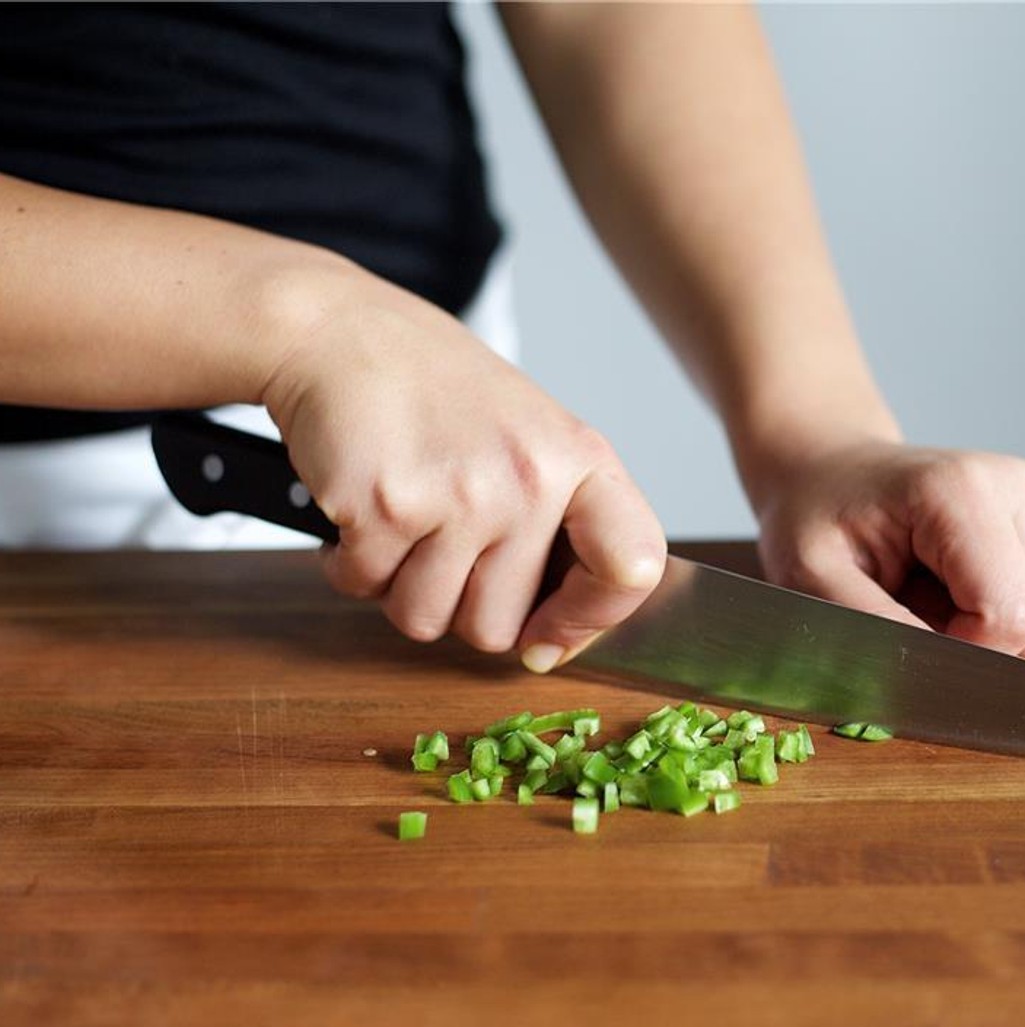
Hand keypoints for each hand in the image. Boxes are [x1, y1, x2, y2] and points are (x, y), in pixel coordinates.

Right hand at [260, 267, 665, 670]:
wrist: (339, 332)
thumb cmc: (434, 390)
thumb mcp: (530, 438)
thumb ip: (556, 528)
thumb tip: (553, 642)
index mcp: (579, 461)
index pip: (632, 567)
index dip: (591, 619)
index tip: (549, 634)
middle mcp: (530, 480)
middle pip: (497, 627)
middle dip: (455, 604)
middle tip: (438, 542)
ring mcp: (460, 495)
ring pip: (426, 620)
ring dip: (399, 586)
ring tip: (402, 519)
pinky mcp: (385, 505)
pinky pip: (364, 588)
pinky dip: (351, 563)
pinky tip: (361, 508)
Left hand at [751, 441, 1024, 661]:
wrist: (832, 473)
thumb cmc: (816, 520)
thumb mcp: (810, 577)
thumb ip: (872, 627)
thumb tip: (935, 678)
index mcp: (959, 490)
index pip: (1010, 616)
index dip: (965, 651)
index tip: (911, 633)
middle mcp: (1017, 484)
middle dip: (978, 641)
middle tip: (914, 606)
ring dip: (989, 628)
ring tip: (931, 590)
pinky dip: (1001, 614)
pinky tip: (956, 583)